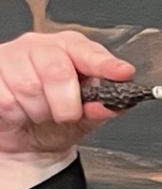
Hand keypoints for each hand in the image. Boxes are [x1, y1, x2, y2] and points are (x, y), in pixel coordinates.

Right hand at [0, 31, 135, 172]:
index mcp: (68, 48)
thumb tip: (111, 104)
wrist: (25, 141)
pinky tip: (21, 112)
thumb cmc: (55, 121)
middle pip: (57, 71)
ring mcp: (11, 57)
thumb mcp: (86, 118)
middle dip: (65, 104)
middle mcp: (39, 46)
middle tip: (65, 115)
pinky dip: (18, 115)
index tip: (123, 73)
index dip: (104, 64)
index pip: (88, 51)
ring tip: (40, 113)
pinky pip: (7, 99)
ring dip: (39, 112)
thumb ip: (102, 108)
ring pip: (28, 87)